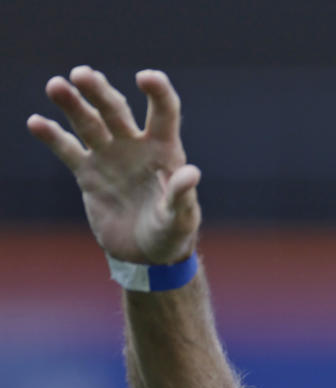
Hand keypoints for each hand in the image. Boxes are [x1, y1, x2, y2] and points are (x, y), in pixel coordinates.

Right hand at [27, 66, 199, 264]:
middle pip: (115, 109)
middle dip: (99, 91)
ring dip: (72, 104)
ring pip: (88, 122)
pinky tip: (36, 122)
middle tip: (81, 75)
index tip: (146, 78)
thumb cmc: (171, 235)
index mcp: (163, 149)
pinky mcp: (88, 173)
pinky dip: (52, 136)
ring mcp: (109, 155)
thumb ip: (183, 197)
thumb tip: (191, 173)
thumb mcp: (180, 220)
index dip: (157, 91)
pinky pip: (67, 149)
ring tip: (56, 86)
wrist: (146, 256)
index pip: (163, 111)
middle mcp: (134, 144)